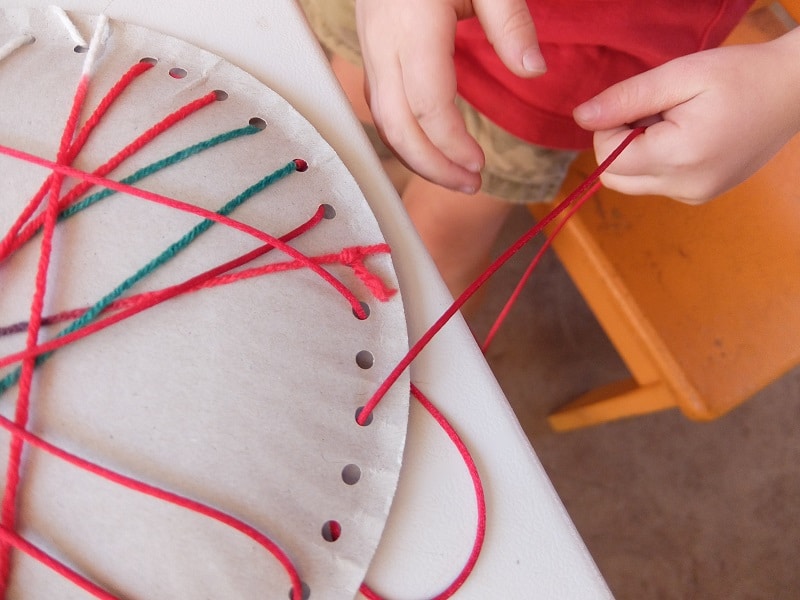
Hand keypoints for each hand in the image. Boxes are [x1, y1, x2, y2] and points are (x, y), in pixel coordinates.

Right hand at [355, 0, 544, 193]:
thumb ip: (510, 21)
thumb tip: (533, 71)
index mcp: (412, 23)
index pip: (426, 104)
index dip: (451, 144)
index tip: (480, 165)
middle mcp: (382, 40)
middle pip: (395, 124)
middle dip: (431, 165)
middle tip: (469, 185)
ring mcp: (370, 45)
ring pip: (381, 119)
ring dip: (415, 155)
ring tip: (453, 175)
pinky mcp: (371, 48)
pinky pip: (379, 103)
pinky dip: (402, 133)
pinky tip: (430, 145)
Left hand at [573, 28, 799, 203]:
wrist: (794, 91)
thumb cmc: (740, 75)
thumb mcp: (679, 75)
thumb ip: (626, 99)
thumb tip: (581, 118)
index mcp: (680, 158)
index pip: (608, 158)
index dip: (610, 127)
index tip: (640, 103)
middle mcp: (685, 188)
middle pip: (614, 178)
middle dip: (620, 143)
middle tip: (656, 111)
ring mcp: (694, 196)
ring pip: (633, 183)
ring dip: (638, 152)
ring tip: (675, 122)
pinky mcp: (699, 196)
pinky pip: (656, 184)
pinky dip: (658, 160)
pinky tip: (688, 135)